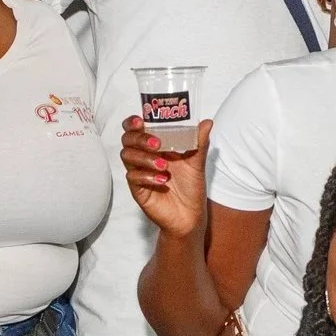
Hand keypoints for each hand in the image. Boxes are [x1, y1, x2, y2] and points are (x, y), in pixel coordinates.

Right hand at [122, 117, 210, 238]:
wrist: (190, 216)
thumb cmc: (191, 187)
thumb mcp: (197, 163)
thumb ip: (199, 142)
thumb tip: (207, 122)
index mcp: (156, 146)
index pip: (137, 128)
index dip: (134, 122)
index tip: (141, 120)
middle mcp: (144, 156)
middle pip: (128, 140)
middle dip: (140, 139)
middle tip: (157, 145)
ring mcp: (139, 172)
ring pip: (127, 156)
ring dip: (144, 158)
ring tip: (164, 166)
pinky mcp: (138, 189)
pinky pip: (132, 177)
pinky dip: (146, 176)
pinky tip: (162, 180)